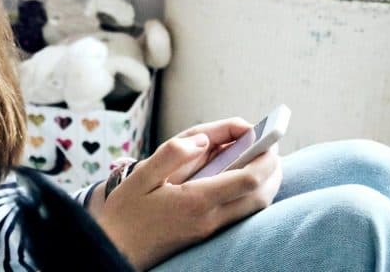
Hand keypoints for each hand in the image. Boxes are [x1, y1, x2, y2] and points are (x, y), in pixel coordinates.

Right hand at [95, 118, 282, 270]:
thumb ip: (171, 154)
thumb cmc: (125, 212)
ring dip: (266, 184)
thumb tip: (202, 140)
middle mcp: (209, 219)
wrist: (116, 250)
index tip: (268, 140)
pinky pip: (241, 215)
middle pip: (261, 196)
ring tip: (261, 160)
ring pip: (254, 208)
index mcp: (195, 201)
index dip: (265, 159)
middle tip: (270, 147)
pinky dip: (252, 195)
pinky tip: (242, 180)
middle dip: (273, 170)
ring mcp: (209, 230)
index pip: (248, 180)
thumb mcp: (141, 176)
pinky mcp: (206, 235)